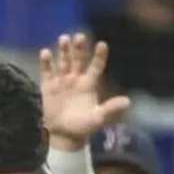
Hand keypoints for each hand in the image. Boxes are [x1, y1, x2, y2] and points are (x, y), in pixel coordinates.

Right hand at [38, 33, 129, 150]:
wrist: (62, 136)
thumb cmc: (82, 127)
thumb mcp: (98, 119)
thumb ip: (111, 109)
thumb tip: (128, 102)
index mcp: (89, 84)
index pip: (96, 66)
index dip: (99, 55)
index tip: (102, 44)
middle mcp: (76, 79)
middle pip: (78, 59)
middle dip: (79, 48)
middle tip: (80, 37)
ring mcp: (61, 81)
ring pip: (63, 61)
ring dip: (63, 50)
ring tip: (64, 39)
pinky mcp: (48, 86)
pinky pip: (47, 71)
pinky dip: (46, 62)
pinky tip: (46, 52)